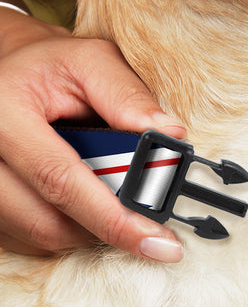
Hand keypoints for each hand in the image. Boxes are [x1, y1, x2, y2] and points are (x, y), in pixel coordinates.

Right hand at [0, 8, 185, 260]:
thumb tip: (171, 135)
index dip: (115, 219)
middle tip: (146, 223)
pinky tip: (81, 203)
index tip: (159, 243)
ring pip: (43, 236)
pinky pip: (31, 239)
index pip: (61, 181)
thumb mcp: (90, 63)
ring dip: (89, 228)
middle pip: (49, 222)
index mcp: (3, 113)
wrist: (8, 75)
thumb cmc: (50, 68)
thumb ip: (128, 96)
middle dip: (107, 227)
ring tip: (109, 198)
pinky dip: (68, 229)